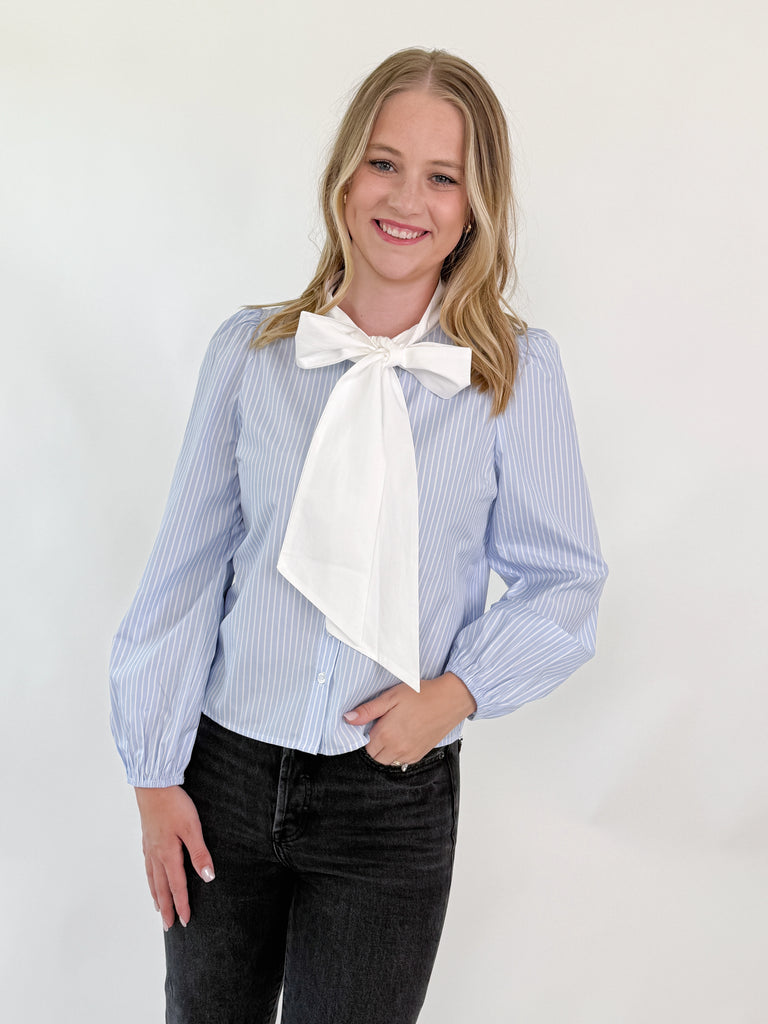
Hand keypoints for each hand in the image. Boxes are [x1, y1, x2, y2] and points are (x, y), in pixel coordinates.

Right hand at [134, 785, 214, 930]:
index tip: (185, 921)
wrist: (153, 785)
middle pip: (161, 887)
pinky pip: (147, 865)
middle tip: (168, 926)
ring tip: (158, 908)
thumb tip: (208, 877)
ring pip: (152, 878)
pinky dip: (150, 878)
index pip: (177, 886)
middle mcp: (156, 854)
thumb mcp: (192, 828)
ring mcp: (149, 846)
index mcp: (168, 855)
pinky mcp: (147, 837)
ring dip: (156, 895)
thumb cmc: (174, 804)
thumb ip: (199, 853)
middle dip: (167, 908)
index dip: (182, 905)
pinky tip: (151, 877)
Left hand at [343, 672, 475, 765]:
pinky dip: (400, 753)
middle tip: (385, 726)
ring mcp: (409, 754)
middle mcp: (397, 749)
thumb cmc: (421, 695)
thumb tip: (347, 718)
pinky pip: (402, 761)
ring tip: (396, 730)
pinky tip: (406, 736)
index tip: (375, 723)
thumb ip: (368, 710)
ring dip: (387, 750)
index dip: (368, 734)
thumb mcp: (391, 697)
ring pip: (389, 761)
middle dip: (376, 744)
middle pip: (376, 757)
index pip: (365, 747)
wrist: (450, 700)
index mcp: (386, 734)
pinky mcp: (420, 755)